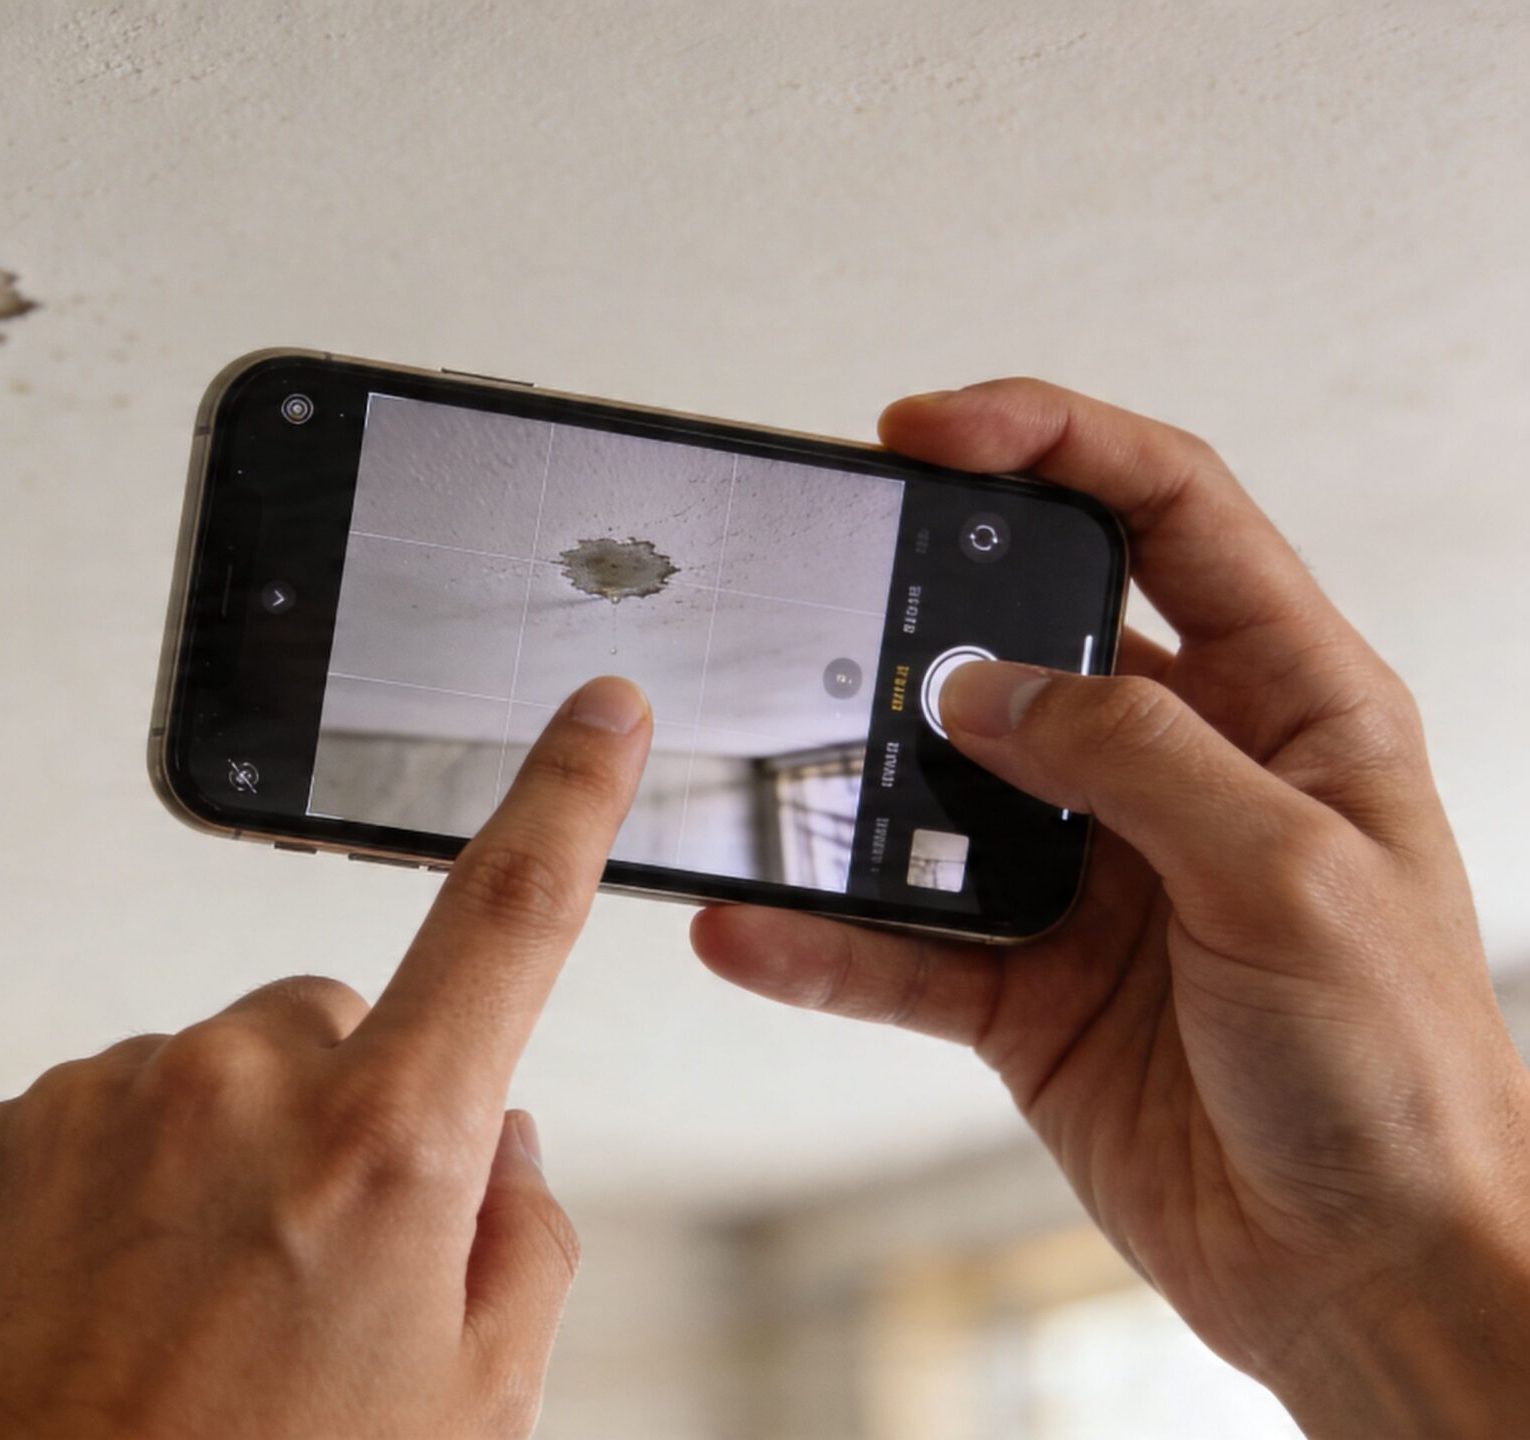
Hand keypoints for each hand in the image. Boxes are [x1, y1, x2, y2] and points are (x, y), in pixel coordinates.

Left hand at [0, 677, 654, 1438]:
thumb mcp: (469, 1417)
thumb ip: (521, 1242)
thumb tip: (497, 1131)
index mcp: (381, 1153)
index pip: (504, 923)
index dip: (565, 802)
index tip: (598, 710)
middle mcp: (227, 1090)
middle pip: (323, 1026)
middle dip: (336, 1114)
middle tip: (304, 1276)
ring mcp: (83, 1105)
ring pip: (191, 1082)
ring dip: (205, 1167)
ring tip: (181, 1327)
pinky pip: (73, 1130)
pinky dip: (93, 1201)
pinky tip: (89, 1321)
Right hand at [690, 379, 1529, 1434]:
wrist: (1373, 1281)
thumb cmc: (1403, 1082)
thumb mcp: (1294, 876)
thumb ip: (1135, 758)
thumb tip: (983, 688)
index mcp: (1292, 707)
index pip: (1169, 515)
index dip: (1054, 444)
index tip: (931, 431)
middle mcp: (1185, 776)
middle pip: (1029, 636)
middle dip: (923, 606)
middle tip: (825, 589)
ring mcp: (1097, 881)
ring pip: (940, 795)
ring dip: (853, 788)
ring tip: (774, 770)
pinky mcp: (1028, 988)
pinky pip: (897, 943)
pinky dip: (819, 939)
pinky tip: (753, 926)